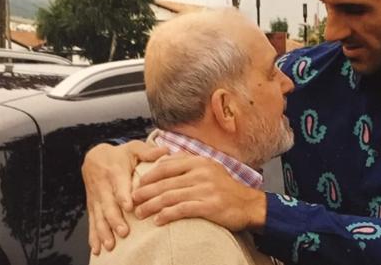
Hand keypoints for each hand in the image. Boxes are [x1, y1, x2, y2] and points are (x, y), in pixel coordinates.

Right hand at [81, 140, 167, 253]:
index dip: (123, 196)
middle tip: (124, 231)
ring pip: (98, 216)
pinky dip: (93, 236)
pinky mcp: (92, 206)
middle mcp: (103, 186)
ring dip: (104, 231)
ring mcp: (96, 198)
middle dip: (115, 219)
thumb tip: (165, 150)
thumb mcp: (133, 148)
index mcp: (115, 172)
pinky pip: (92, 222)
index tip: (129, 206)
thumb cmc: (120, 154)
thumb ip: (148, 151)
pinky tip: (97, 249)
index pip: (119, 185)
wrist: (94, 157)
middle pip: (108, 205)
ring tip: (110, 244)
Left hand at [132, 153, 266, 231]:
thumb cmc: (225, 187)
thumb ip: (187, 163)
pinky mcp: (209, 205)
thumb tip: (162, 161)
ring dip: (151, 206)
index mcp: (199, 161)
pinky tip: (158, 220)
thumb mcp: (209, 168)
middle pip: (165, 183)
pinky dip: (167, 215)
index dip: (149, 176)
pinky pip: (182, 210)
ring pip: (170, 196)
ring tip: (140, 213)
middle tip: (132, 201)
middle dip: (145, 193)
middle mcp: (201, 172)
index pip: (167, 166)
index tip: (136, 184)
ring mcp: (205, 189)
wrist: (248, 204)